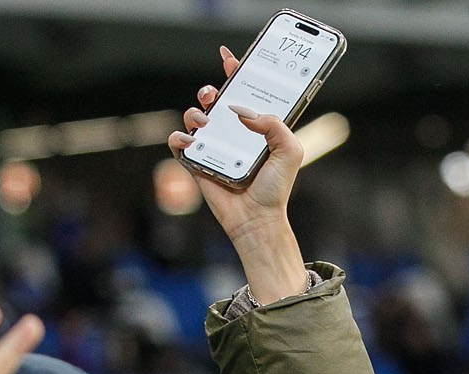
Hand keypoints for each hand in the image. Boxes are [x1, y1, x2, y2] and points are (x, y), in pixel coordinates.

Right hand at [168, 48, 309, 304]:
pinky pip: (178, 143)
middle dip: (211, 90)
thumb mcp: (290, 151)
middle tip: (215, 96)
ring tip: (206, 123)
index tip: (229, 59)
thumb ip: (275, 125)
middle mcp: (232, 133)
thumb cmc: (275, 188)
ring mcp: (213, 146)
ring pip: (194, 115)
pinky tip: (190, 141)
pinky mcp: (197, 163)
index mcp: (255, 126)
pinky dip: (178, 137)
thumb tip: (243, 112)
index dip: (236, 72)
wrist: (257, 219)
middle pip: (214, 99)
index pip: (243, 92)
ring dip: (195, 111)